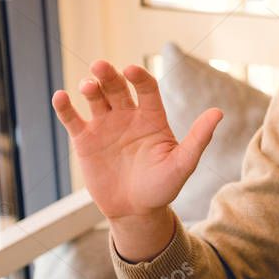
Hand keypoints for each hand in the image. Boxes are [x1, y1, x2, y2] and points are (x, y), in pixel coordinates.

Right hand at [52, 61, 221, 259]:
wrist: (135, 211)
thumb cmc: (162, 187)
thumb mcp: (182, 164)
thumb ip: (198, 138)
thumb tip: (218, 112)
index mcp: (152, 117)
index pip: (146, 88)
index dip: (139, 77)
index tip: (132, 71)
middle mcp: (127, 116)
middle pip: (117, 88)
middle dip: (109, 75)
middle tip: (100, 66)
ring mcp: (105, 126)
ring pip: (95, 98)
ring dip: (90, 87)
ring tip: (87, 86)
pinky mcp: (85, 140)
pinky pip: (73, 119)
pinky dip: (65, 107)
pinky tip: (60, 97)